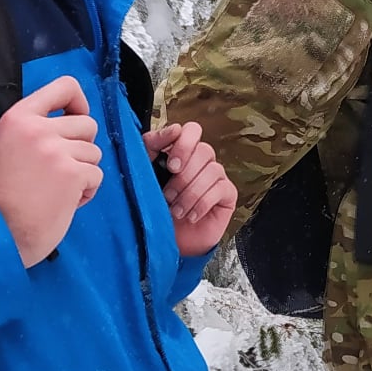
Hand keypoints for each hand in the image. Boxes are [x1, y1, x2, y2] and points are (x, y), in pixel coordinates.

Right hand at [0, 75, 101, 266]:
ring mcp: (55, 150)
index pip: (65, 85)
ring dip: (83, 172)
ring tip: (57, 189)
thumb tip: (76, 117)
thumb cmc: (6, 195)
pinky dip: (86, 192)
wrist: (0, 232)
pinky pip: (97, 175)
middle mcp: (37, 129)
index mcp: (18, 117)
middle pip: (88, 124)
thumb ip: (37, 128)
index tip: (75, 118)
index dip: (79, 102)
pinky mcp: (72, 173)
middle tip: (59, 169)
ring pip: (94, 152)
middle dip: (82, 148)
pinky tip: (64, 202)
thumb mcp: (10, 146)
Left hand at [145, 122, 237, 256]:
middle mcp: (201, 161)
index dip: (183, 144)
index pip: (192, 131)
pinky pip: (221, 189)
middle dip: (184, 176)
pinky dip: (202, 203)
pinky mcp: (227, 194)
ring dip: (191, 193)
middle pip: (204, 150)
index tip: (171, 165)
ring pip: (212, 170)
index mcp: (182, 151)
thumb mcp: (144, 174)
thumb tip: (173, 129)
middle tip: (168, 195)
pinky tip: (190, 216)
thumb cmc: (154, 207)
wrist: (165, 241)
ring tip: (176, 210)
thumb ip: (152, 147)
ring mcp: (217, 176)